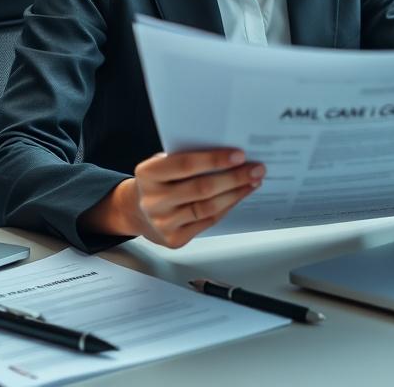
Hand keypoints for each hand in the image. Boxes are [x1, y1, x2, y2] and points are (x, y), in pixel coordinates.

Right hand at [108, 148, 264, 248]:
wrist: (137, 212)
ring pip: (208, 207)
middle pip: (201, 189)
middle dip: (234, 178)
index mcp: (148, 174)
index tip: (239, 155)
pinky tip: (239, 195)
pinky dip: (227, 207)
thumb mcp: (162, 164)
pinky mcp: (175, 239)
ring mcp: (163, 223)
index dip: (214, 160)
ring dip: (235, 193)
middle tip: (256, 169)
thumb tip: (229, 154)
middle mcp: (154, 200)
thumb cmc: (158, 181)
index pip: (185, 165)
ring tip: (253, 181)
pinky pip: (208, 221)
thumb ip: (186, 158)